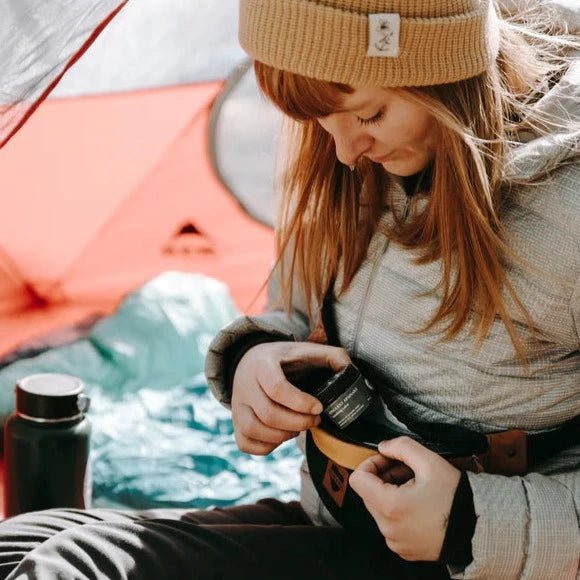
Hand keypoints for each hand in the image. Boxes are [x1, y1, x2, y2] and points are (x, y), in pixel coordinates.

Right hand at [231, 341, 350, 454]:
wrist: (250, 360)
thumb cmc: (285, 359)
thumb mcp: (306, 350)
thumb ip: (332, 356)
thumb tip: (350, 371)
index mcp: (263, 364)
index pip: (277, 388)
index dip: (301, 403)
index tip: (319, 407)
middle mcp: (245, 385)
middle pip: (268, 414)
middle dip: (298, 422)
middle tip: (315, 419)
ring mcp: (237, 405)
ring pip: (255, 430)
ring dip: (283, 435)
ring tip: (299, 427)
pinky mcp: (236, 422)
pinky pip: (246, 444)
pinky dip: (267, 447)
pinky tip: (282, 436)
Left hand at [349, 436, 460, 561]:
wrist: (479, 529)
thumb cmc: (456, 497)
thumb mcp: (430, 461)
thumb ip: (401, 446)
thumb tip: (383, 446)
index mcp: (390, 506)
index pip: (358, 479)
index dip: (371, 463)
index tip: (389, 460)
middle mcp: (388, 528)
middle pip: (368, 493)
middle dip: (384, 477)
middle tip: (407, 470)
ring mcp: (395, 541)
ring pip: (379, 508)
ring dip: (392, 493)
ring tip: (417, 487)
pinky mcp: (404, 549)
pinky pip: (391, 524)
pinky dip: (399, 511)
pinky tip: (420, 504)